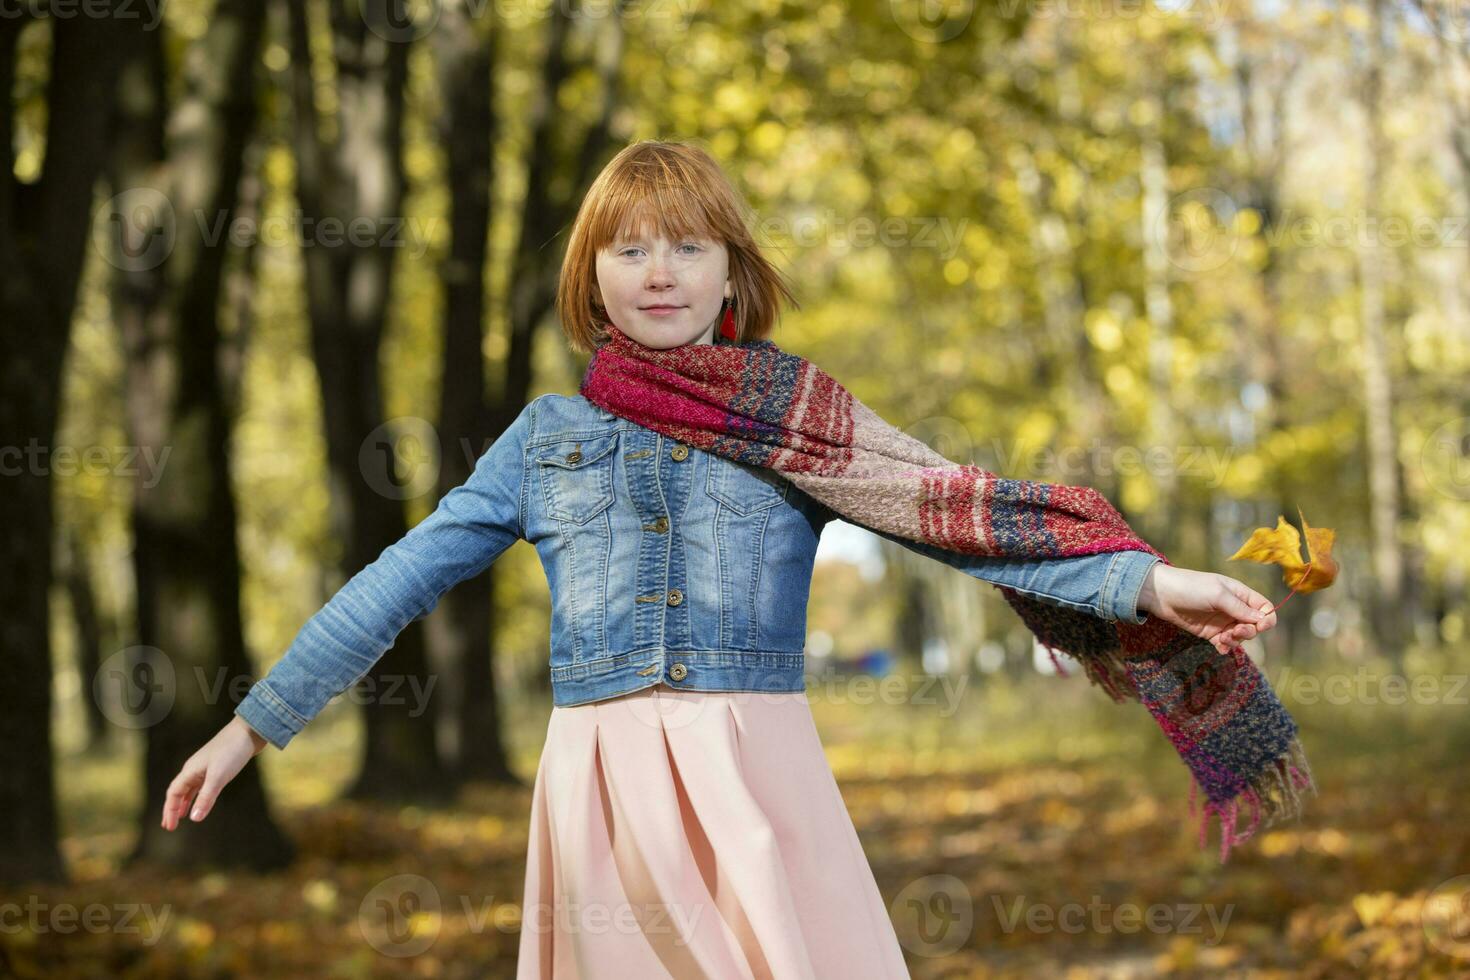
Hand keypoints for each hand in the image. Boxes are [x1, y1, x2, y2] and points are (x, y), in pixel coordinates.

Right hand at [161, 715, 268, 830]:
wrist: (250, 731)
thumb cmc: (233, 751)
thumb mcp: (219, 776)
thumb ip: (206, 797)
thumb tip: (194, 819)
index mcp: (190, 770)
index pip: (173, 793)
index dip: (170, 811)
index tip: (169, 827)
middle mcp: (194, 769)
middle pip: (178, 792)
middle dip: (172, 809)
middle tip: (169, 826)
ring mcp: (205, 767)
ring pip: (189, 788)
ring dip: (183, 803)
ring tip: (180, 817)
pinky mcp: (217, 766)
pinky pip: (201, 785)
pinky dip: (197, 795)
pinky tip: (201, 801)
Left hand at [1135, 564, 1278, 654]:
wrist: (1161, 595)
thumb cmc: (1190, 588)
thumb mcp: (1217, 594)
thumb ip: (1240, 608)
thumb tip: (1263, 619)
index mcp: (1240, 594)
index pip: (1264, 608)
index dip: (1266, 619)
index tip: (1259, 626)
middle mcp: (1234, 608)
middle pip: (1254, 626)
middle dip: (1248, 632)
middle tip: (1235, 631)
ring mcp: (1222, 621)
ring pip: (1240, 637)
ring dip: (1235, 641)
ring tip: (1222, 638)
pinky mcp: (1210, 633)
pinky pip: (1225, 644)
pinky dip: (1225, 648)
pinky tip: (1219, 647)